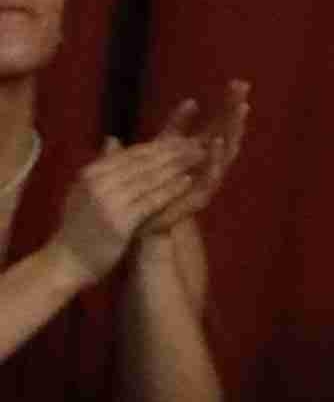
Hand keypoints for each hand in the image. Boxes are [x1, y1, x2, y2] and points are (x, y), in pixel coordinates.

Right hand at [50, 123, 214, 288]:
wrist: (65, 263)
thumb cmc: (77, 228)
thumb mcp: (83, 191)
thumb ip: (101, 166)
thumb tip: (113, 139)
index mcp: (91, 172)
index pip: (133, 153)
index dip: (161, 144)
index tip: (183, 138)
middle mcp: (100, 182)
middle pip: (145, 161)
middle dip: (174, 150)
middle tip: (198, 143)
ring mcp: (110, 201)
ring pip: (151, 178)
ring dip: (178, 165)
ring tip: (199, 156)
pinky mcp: (121, 221)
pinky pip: (152, 200)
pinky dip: (171, 189)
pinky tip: (188, 181)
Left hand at [151, 81, 249, 230]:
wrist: (140, 227)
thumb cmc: (147, 191)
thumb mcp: (155, 154)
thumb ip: (172, 129)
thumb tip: (185, 102)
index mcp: (198, 152)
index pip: (218, 123)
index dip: (227, 104)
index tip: (238, 82)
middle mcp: (207, 164)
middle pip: (227, 132)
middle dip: (235, 110)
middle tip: (243, 87)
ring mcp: (206, 179)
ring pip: (226, 150)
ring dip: (232, 129)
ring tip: (239, 108)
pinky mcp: (199, 196)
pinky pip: (210, 175)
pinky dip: (215, 158)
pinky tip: (215, 141)